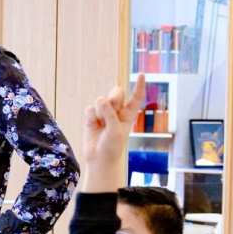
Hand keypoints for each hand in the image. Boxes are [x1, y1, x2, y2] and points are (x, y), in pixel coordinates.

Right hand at [81, 74, 145, 192]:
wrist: (99, 159)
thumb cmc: (112, 146)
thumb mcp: (116, 130)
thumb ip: (110, 113)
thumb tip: (100, 99)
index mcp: (129, 114)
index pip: (136, 97)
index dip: (139, 86)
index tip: (142, 74)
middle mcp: (117, 111)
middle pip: (117, 92)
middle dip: (114, 96)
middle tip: (111, 105)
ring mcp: (104, 113)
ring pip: (102, 100)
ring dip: (101, 111)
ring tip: (101, 124)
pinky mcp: (92, 117)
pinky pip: (90, 109)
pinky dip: (91, 117)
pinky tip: (93, 125)